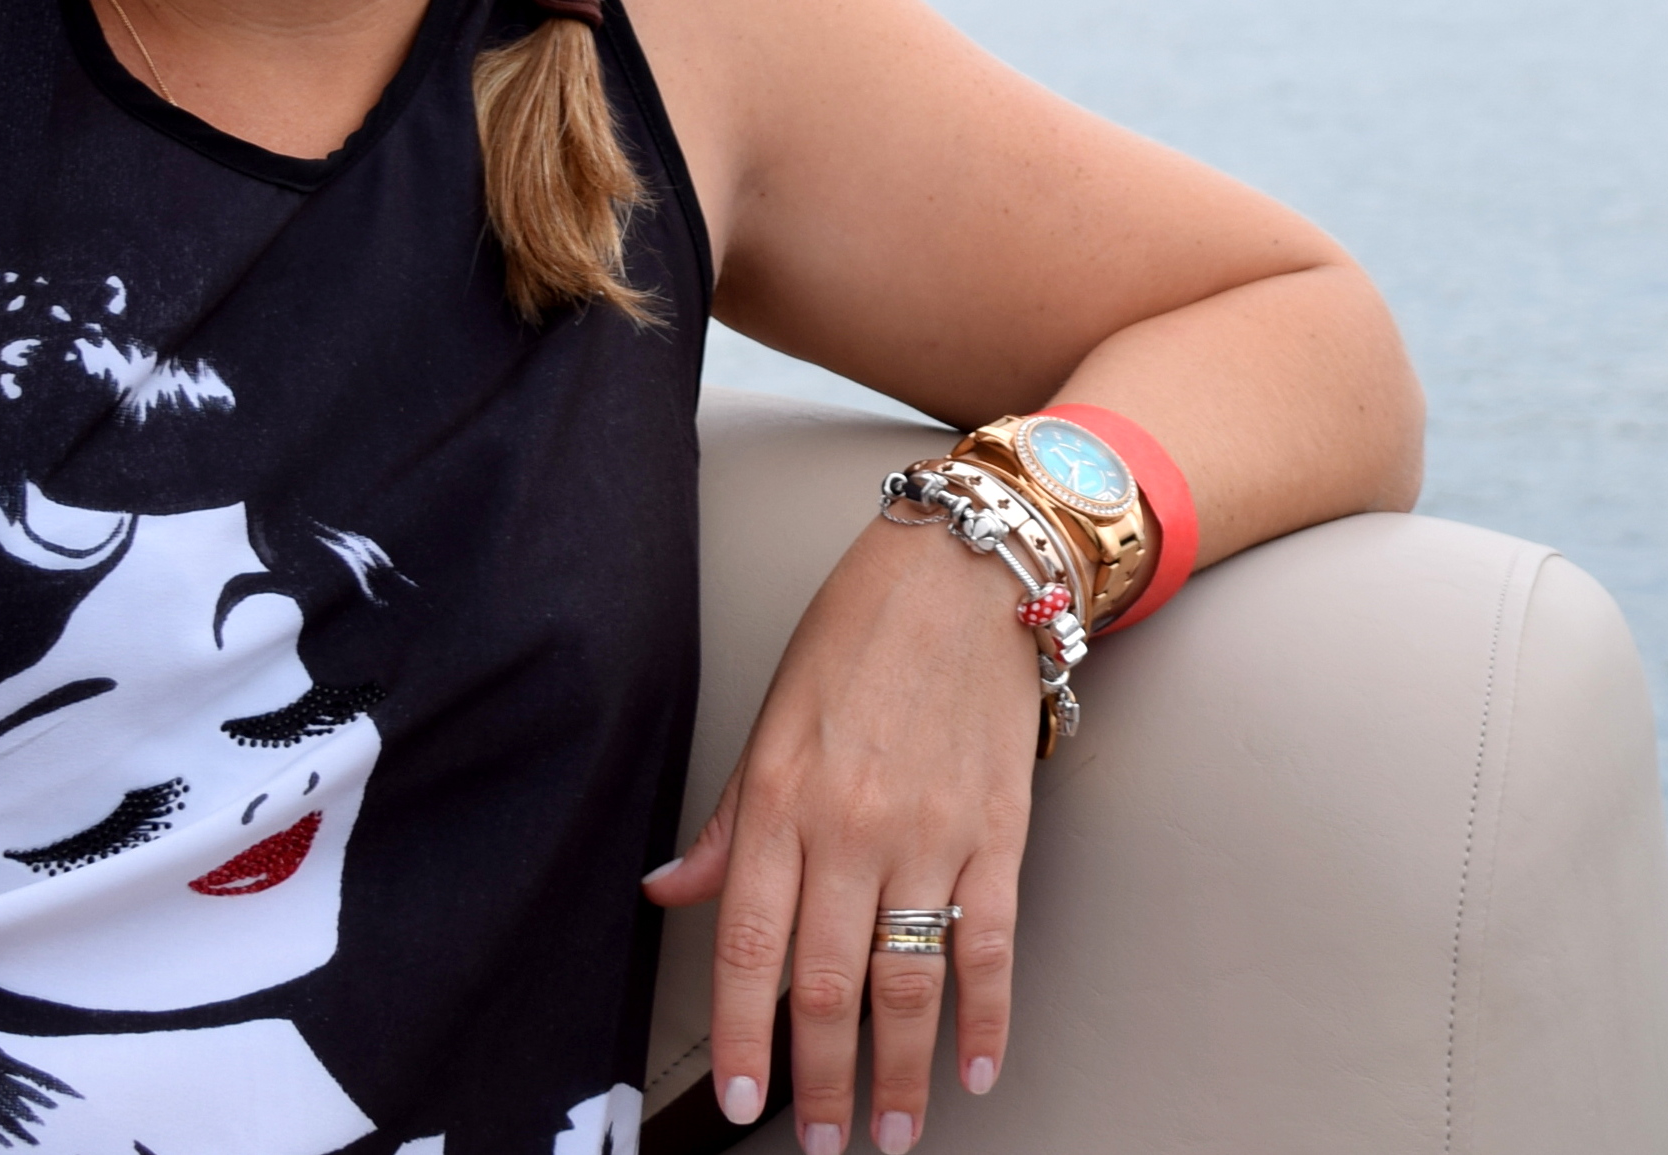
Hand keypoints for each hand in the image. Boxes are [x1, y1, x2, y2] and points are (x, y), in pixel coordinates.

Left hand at [647, 514, 1043, 1151]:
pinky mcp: (998, 832)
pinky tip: (977, 1067)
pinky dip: (986, 1017)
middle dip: (821, 1081)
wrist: (971, 569)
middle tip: (824, 1141)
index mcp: (781, 800)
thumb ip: (728, 822)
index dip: (745, 1038)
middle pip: (826, 985)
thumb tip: (669, 892)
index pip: (750, 948)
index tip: (742, 1101)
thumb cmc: (863, 631)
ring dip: (901, 1072)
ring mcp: (929, 835)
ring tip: (897, 1130)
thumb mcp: (771, 719)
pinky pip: (992, 944)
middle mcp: (850, 828)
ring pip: (908, 980)